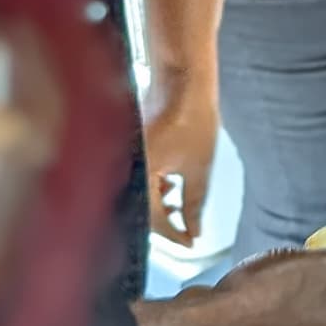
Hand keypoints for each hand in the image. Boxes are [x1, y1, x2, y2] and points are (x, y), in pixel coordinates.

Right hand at [141, 73, 218, 246]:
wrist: (182, 81)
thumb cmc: (192, 117)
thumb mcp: (200, 168)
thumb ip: (193, 205)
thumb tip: (194, 232)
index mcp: (140, 176)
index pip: (151, 220)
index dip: (172, 235)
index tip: (190, 244)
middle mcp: (125, 170)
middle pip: (140, 211)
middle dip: (162, 223)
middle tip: (185, 229)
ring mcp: (125, 161)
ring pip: (137, 197)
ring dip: (158, 205)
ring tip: (181, 203)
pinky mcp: (127, 153)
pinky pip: (134, 180)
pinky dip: (152, 189)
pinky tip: (169, 186)